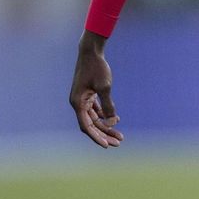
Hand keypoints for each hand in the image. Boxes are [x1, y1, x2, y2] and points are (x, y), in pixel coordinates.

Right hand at [70, 31, 122, 147]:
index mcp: (78, 103)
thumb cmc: (97, 68)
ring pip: (95, 118)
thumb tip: (112, 122)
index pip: (86, 126)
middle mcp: (78, 103)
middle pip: (91, 125)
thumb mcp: (105, 87)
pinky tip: (117, 120)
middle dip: (104, 134)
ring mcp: (83, 99)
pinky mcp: (88, 95)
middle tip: (118, 142)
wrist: (91, 52)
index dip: (96, 137)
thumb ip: (108, 105)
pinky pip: (96, 110)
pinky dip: (105, 116)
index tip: (106, 146)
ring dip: (106, 126)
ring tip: (120, 136)